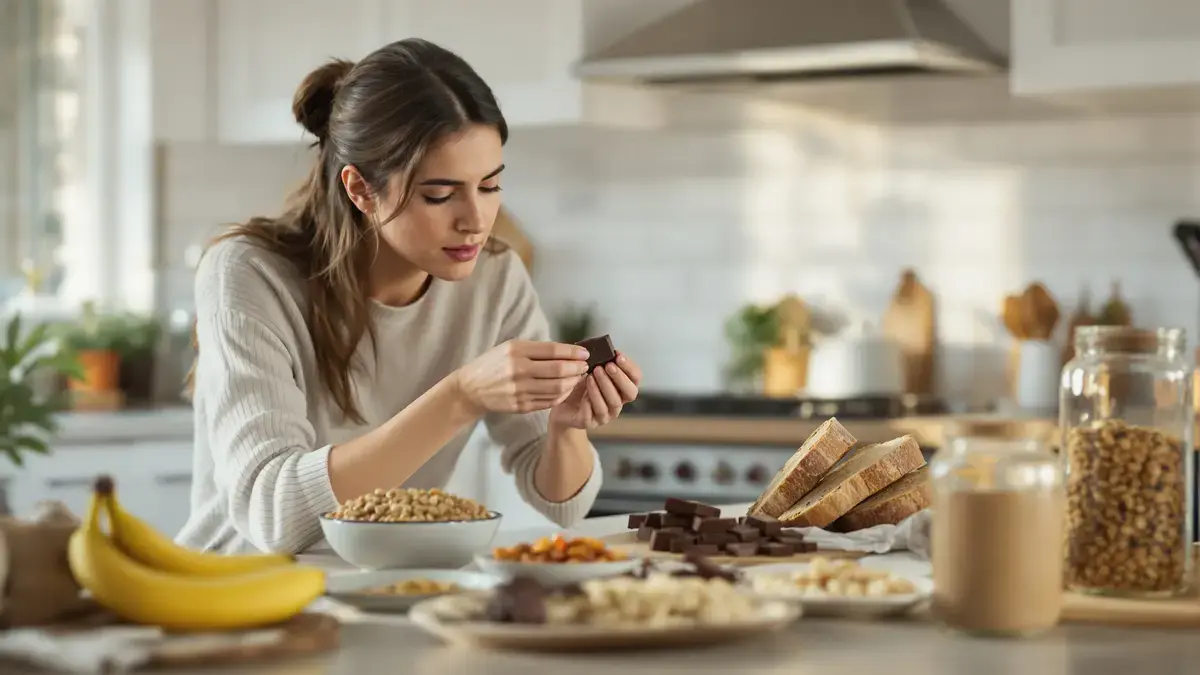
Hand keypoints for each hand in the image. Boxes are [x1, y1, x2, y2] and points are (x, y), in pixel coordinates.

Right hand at [453, 340, 588, 414]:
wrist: (471, 388)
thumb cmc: (494, 364)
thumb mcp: (510, 348)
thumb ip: (536, 350)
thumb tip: (567, 351)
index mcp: (516, 351)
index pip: (553, 351)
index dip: (573, 352)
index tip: (585, 353)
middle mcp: (518, 370)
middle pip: (558, 371)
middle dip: (577, 368)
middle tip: (585, 366)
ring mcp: (519, 390)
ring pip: (557, 388)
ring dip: (572, 383)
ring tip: (578, 377)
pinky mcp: (520, 406)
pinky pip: (548, 401)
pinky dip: (562, 395)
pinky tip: (566, 389)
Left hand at [549, 352, 641, 429]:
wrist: (560, 404)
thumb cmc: (577, 385)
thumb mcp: (587, 369)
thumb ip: (597, 360)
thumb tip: (600, 347)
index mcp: (621, 387)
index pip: (635, 378)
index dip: (629, 367)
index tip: (618, 355)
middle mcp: (618, 402)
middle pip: (630, 392)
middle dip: (619, 378)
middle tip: (606, 366)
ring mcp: (606, 414)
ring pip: (613, 403)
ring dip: (603, 387)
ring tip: (590, 375)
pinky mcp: (591, 422)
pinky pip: (594, 414)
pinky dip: (590, 401)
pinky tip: (583, 391)